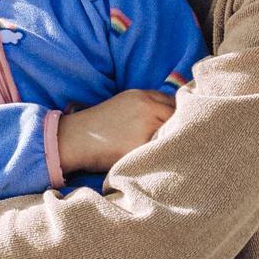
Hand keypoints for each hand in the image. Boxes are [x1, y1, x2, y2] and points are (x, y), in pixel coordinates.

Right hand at [57, 88, 175, 173]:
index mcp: (143, 96)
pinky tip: (160, 162)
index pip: (176, 103)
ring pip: (174, 134)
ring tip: (172, 153)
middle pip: (179, 118)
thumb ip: (148, 107)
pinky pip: (162, 151)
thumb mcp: (125, 105)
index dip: (181, 115)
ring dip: (176, 143)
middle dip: (182, 128)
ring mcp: (145, 126)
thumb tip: (175, 118)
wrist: (75, 139)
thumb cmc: (99, 125)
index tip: (183, 126)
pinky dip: (163, 155)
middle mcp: (147, 107)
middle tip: (182, 142)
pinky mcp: (140, 146)